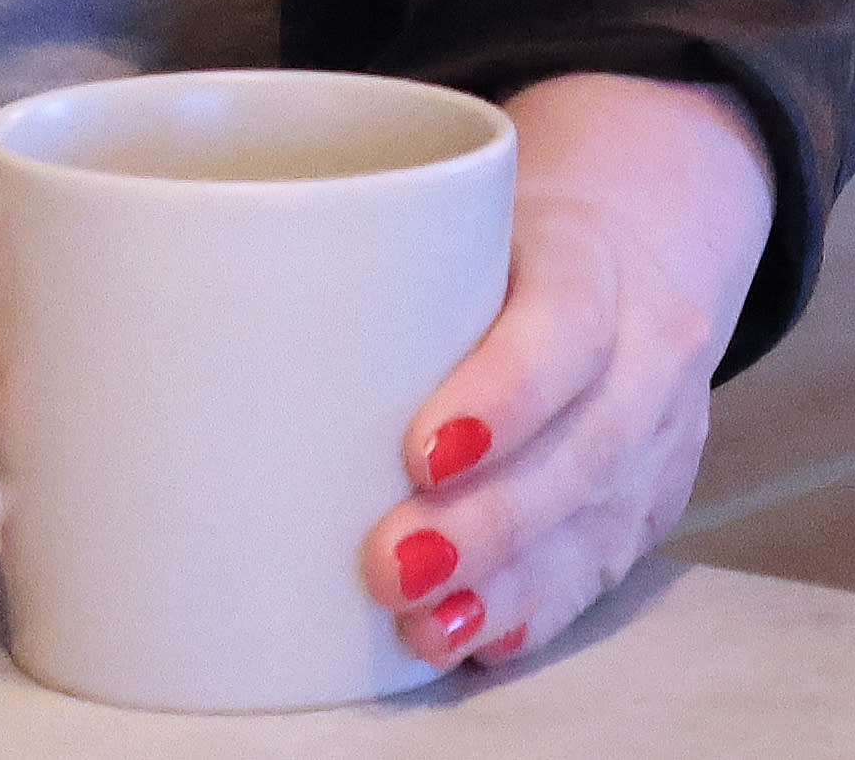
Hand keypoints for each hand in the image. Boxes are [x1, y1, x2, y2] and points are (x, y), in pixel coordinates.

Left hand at [360, 72, 775, 672]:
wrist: (630, 245)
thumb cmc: (502, 240)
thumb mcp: (455, 215)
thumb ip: (369, 260)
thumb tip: (196, 328)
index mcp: (590, 257)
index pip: (567, 324)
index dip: (506, 396)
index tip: (421, 452)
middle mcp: (645, 350)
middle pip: (586, 447)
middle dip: (490, 522)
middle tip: (388, 565)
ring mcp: (658, 437)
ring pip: (597, 524)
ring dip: (505, 586)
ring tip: (419, 627)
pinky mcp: (648, 505)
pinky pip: (600, 571)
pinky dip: (534, 612)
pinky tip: (471, 639)